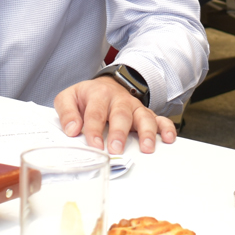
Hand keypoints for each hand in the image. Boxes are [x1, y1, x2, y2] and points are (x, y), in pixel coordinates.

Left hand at [55, 76, 175, 153]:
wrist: (106, 85)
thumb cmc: (87, 96)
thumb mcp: (69, 98)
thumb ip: (67, 112)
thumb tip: (72, 129)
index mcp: (98, 95)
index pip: (95, 113)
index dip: (94, 129)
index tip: (94, 144)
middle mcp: (119, 100)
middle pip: (121, 115)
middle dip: (119, 132)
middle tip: (116, 149)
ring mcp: (134, 107)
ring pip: (143, 117)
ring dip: (146, 132)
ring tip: (146, 148)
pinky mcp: (145, 113)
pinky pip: (159, 119)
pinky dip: (166, 128)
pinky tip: (168, 139)